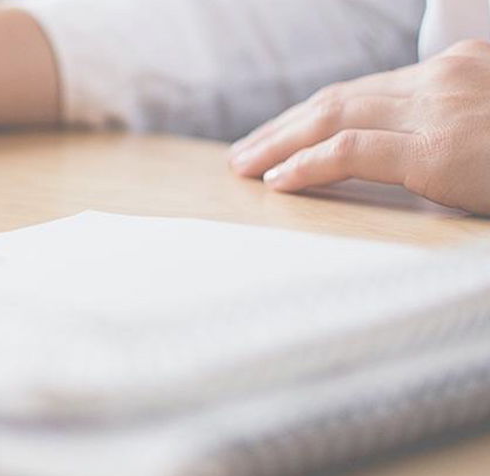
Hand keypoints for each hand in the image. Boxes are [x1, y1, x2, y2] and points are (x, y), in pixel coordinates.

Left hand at [230, 40, 489, 213]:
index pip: (367, 89)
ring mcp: (438, 111)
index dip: (314, 112)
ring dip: (279, 144)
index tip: (283, 132)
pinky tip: (277, 179)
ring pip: (334, 119)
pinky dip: (306, 165)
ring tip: (246, 165)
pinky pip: (352, 152)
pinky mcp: (437, 152)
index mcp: (458, 66)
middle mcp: (442, 78)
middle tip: (247, 149)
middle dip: (285, 126)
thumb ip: (452, 118)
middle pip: (341, 100)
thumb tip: (415, 144)